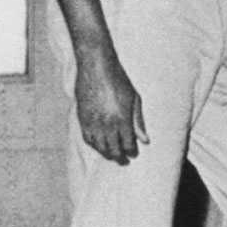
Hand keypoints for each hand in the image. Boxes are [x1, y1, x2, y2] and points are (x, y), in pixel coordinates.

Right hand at [73, 47, 148, 164]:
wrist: (95, 66)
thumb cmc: (118, 80)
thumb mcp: (134, 99)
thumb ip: (138, 121)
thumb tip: (145, 139)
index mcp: (122, 119)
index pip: (128, 144)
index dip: (131, 151)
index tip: (134, 153)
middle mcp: (106, 124)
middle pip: (113, 149)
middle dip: (119, 156)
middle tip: (124, 160)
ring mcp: (92, 121)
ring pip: (99, 146)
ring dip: (106, 152)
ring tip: (111, 154)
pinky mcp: (82, 117)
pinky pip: (87, 138)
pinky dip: (93, 144)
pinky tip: (98, 144)